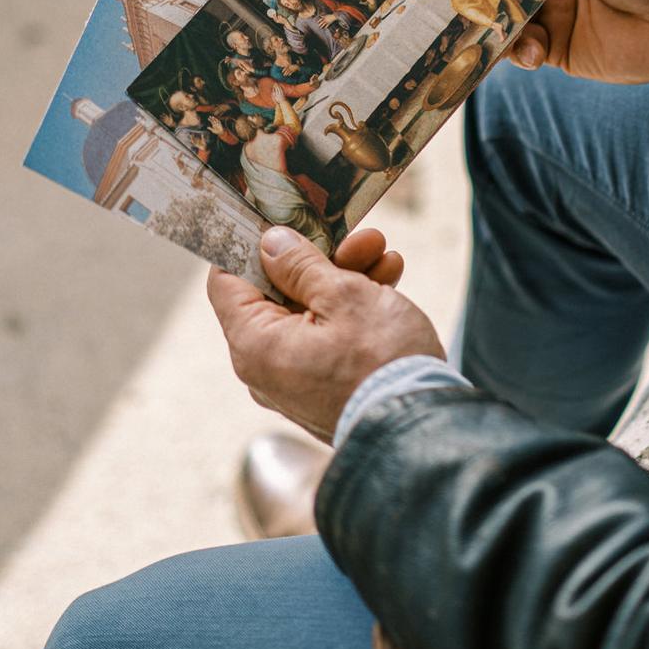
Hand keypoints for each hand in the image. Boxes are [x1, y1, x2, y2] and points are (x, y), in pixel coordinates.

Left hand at [206, 226, 443, 441]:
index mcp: (254, 345)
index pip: (226, 281)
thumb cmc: (381, 362)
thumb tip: (270, 243)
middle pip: (277, 294)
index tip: (279, 217)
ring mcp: (295, 382)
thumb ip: (300, 264)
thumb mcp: (343, 295)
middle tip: (356, 235)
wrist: (422, 431)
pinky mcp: (324, 389)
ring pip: (310, 313)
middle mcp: (266, 368)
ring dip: (345, 278)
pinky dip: (353, 310)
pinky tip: (388, 281)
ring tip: (383, 254)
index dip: (249, 244)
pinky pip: (328, 339)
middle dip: (319, 258)